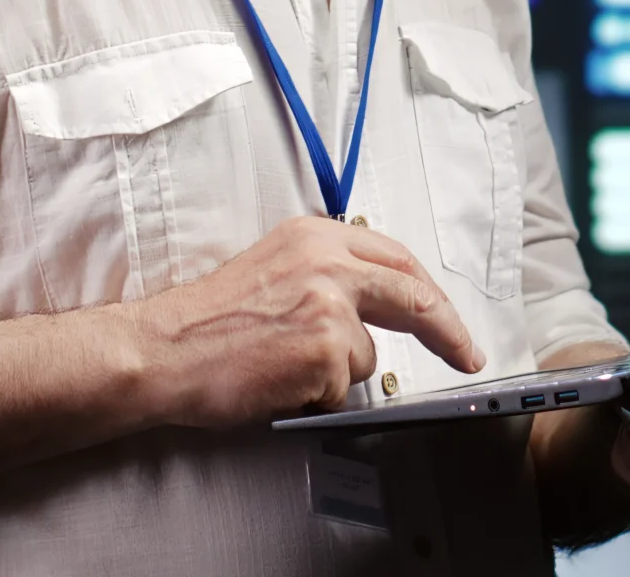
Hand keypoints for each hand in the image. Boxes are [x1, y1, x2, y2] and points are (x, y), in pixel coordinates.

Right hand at [125, 215, 485, 427]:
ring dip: (337, 372)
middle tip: (466, 353)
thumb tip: (373, 302)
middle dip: (447, 330)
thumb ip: (325, 273)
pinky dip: (316, 394)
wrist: (163, 349)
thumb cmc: (206, 321)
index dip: (429, 293)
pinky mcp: (325, 349)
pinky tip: (278, 381)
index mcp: (314, 236)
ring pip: (369, 354)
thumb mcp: (272, 267)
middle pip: (414, 294)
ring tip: (284, 366)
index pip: (396, 260)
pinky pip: (343, 386)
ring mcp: (329, 305)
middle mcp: (327, 262)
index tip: (448, 317)